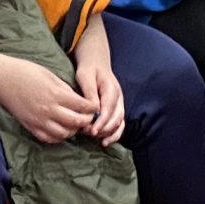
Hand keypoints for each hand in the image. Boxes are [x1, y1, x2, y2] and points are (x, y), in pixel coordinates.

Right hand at [0, 56, 98, 144]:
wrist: (2, 79)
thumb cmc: (26, 72)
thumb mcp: (50, 76)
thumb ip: (65, 90)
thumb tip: (78, 101)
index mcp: (55, 95)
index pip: (82, 106)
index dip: (92, 108)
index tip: (94, 107)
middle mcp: (49, 110)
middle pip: (76, 123)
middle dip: (86, 121)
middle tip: (88, 117)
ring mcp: (39, 121)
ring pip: (64, 134)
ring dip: (72, 130)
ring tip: (74, 124)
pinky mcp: (30, 127)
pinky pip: (49, 138)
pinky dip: (58, 137)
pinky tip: (60, 129)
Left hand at [71, 23, 125, 145]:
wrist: (96, 61)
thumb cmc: (88, 68)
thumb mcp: (85, 76)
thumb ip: (89, 92)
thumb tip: (94, 109)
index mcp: (111, 89)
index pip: (109, 109)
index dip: (101, 122)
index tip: (91, 131)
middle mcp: (118, 97)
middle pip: (116, 118)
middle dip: (103, 129)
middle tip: (88, 133)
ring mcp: (119, 104)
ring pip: (119, 123)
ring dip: (109, 133)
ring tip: (96, 139)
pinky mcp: (116, 109)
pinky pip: (119, 124)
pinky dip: (113, 134)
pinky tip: (104, 142)